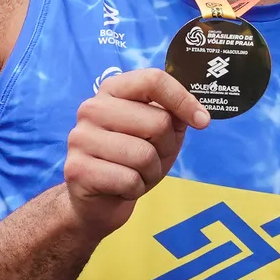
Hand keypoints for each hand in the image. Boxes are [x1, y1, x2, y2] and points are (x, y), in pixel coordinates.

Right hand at [62, 69, 210, 235]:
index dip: (183, 99)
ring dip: (151, 172)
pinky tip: (121, 188)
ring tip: (135, 174)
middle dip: (166, 148)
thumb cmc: (131, 160)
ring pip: (144, 155)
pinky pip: (129, 180)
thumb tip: (198, 115)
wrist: (98, 200)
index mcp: (113, 90)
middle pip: (157, 122)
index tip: (201, 121)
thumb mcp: (159, 134)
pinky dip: (135, 189)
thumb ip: (175, 116)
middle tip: (152, 159)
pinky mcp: (77, 168)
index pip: (153, 80)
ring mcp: (81, 137)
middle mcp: (92, 108)